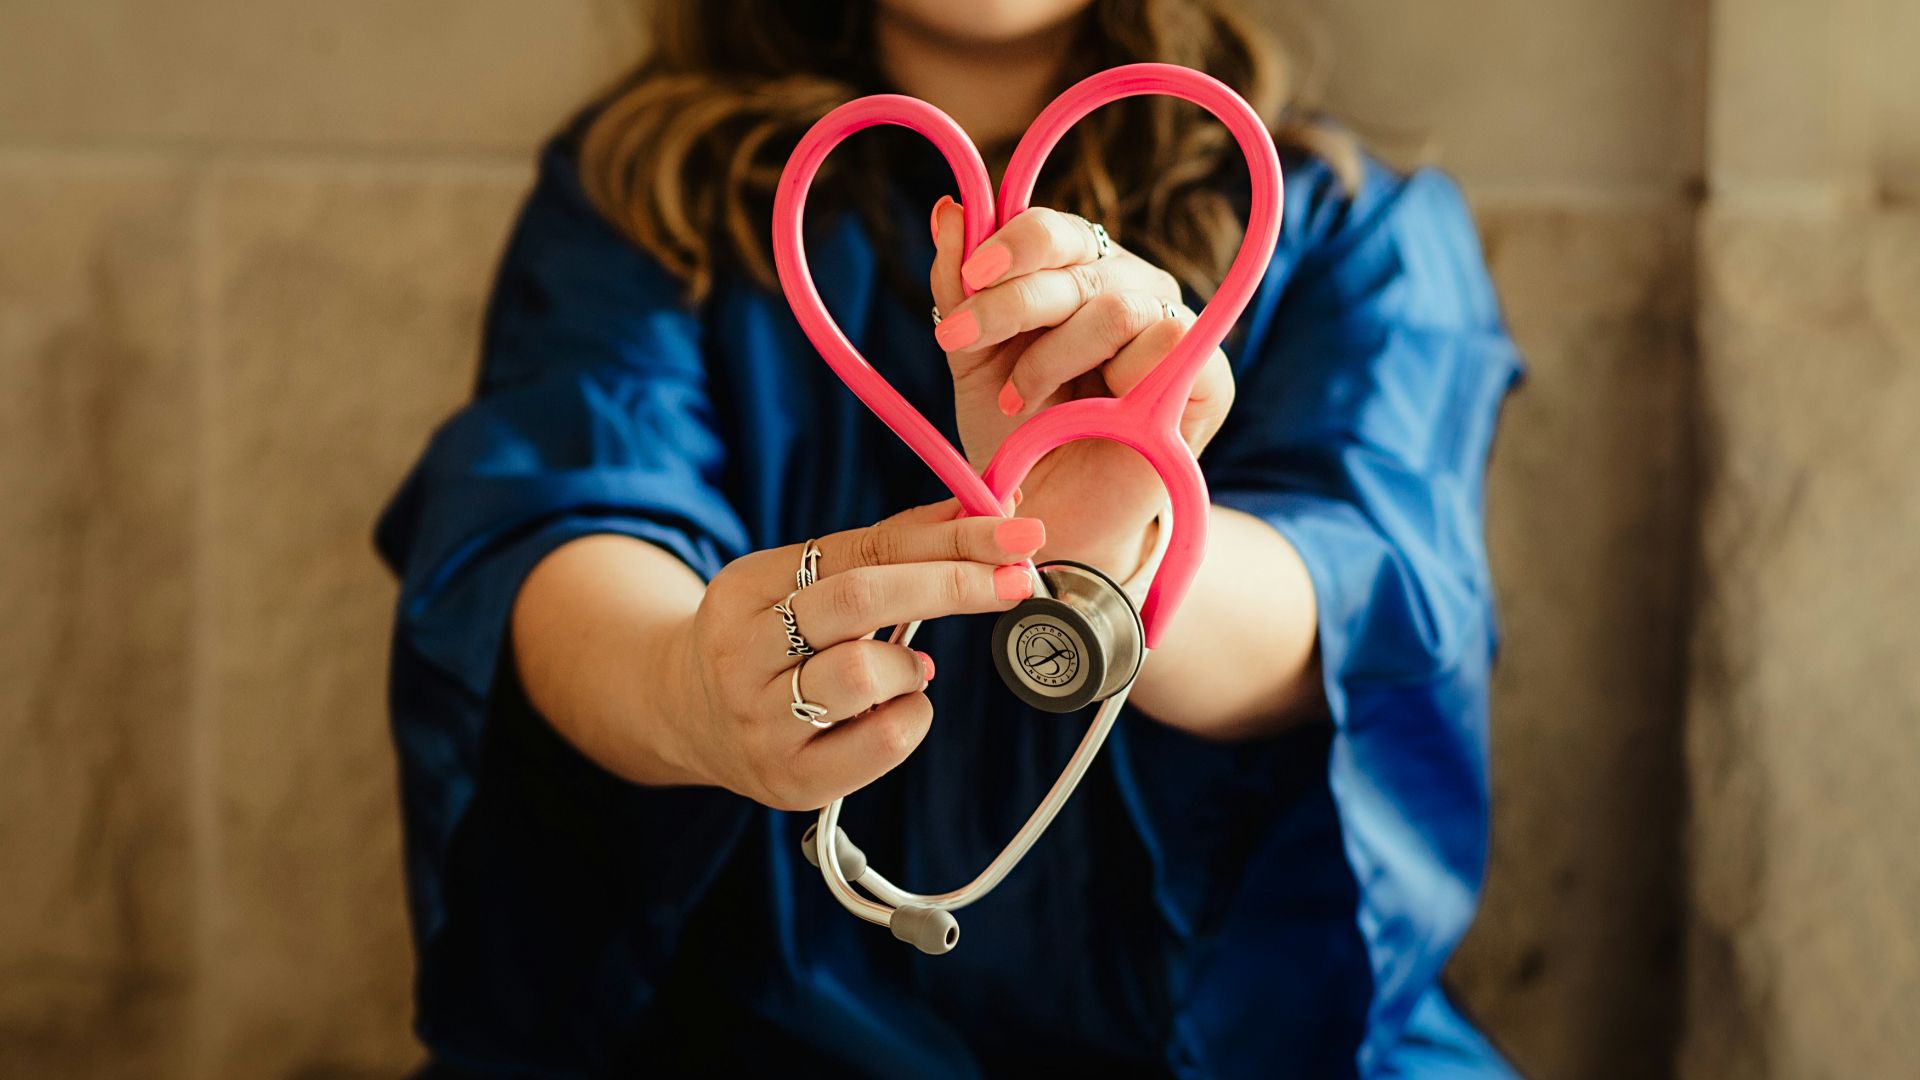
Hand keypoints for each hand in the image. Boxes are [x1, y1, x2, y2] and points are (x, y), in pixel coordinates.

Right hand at [665, 500, 1044, 809]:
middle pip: (859, 599)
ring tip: (908, 668)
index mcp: (745, 588)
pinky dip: (912, 716)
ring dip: (911, 665)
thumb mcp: (804, 582)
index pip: (860, 549)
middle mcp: (742, 653)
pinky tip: (896, 709)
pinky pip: (881, 743)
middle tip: (1018, 578)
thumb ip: (887, 549)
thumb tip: (984, 512)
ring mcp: (761, 722)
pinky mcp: (791, 780)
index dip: (946, 538)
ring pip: (864, 674)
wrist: (687, 718)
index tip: (1015, 532)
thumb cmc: (773, 639)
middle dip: (952, 584)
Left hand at [927, 199, 1235, 577]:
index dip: (1011, 244)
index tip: (968, 280)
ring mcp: (1173, 327)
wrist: (1051, 517)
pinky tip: (1089, 414)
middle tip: (960, 342)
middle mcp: (1129, 287)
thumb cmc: (1018, 436)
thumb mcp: (973, 360)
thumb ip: (958, 287)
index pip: (1054, 230)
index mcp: (1078, 272)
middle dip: (1011, 303)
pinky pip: (1169, 343)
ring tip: (1019, 400)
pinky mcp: (1209, 377)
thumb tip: (949, 208)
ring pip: (1117, 306)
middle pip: (1079, 261)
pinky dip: (1117, 379)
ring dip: (1054, 356)